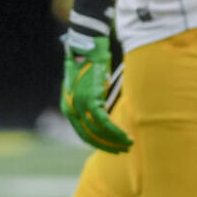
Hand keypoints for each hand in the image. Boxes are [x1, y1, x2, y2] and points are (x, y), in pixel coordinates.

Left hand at [60, 35, 131, 152]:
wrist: (86, 45)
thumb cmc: (88, 61)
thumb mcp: (86, 83)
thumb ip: (90, 98)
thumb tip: (102, 109)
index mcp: (68, 107)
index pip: (83, 132)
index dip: (97, 142)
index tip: (111, 147)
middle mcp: (72, 109)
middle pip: (89, 135)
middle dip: (106, 145)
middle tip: (121, 150)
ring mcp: (80, 105)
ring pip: (98, 131)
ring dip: (114, 140)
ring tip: (128, 144)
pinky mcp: (91, 99)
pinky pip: (104, 121)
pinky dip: (116, 130)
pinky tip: (126, 135)